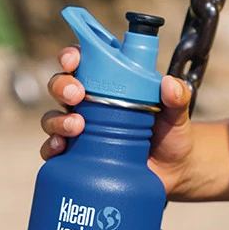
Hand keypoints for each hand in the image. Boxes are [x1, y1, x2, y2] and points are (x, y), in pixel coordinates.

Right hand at [39, 45, 193, 195]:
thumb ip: (178, 96)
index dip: (71, 56)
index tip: (74, 60)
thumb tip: (169, 85)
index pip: (83, 62)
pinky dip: (51, 147)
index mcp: (109, 85)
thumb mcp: (177, 114)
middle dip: (61, 85)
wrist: (173, 173)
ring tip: (77, 126)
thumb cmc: (171, 135)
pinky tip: (61, 147)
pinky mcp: (77, 157)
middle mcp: (89, 105)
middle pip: (60, 86)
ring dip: (57, 119)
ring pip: (52, 117)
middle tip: (76, 94)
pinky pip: (52, 150)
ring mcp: (80, 131)